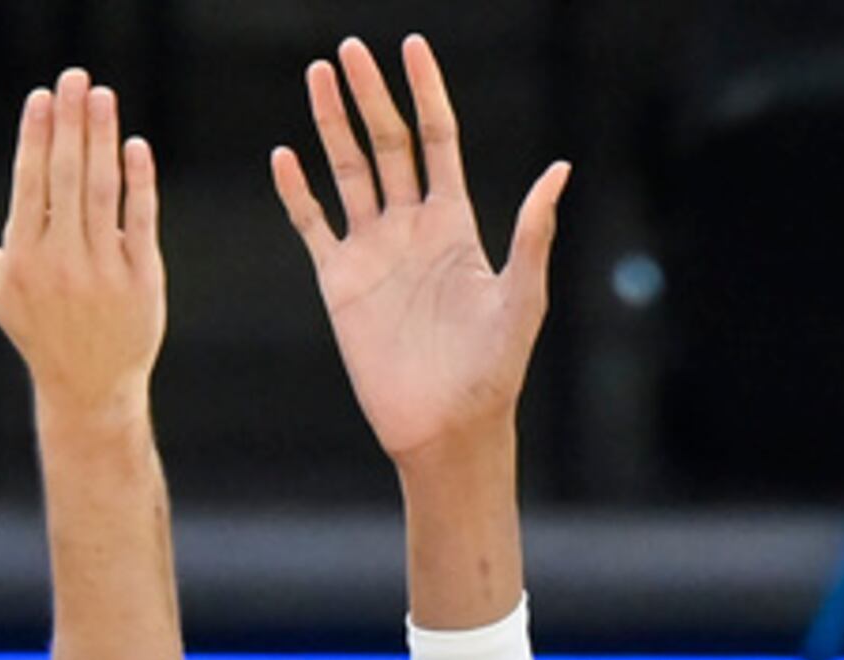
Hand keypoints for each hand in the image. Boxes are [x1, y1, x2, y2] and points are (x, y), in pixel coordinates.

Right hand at [0, 71, 164, 420]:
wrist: (88, 387)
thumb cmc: (33, 327)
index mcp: (22, 257)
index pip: (29, 183)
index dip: (36, 136)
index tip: (43, 96)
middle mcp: (61, 262)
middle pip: (65, 177)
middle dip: (70, 123)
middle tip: (75, 77)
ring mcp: (103, 271)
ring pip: (103, 192)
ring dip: (103, 138)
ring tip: (102, 96)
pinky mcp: (141, 280)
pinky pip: (140, 221)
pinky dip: (139, 182)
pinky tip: (135, 145)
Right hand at [274, 34, 569, 464]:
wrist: (446, 428)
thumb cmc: (494, 370)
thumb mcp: (521, 297)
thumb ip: (533, 232)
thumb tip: (559, 169)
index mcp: (456, 223)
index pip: (438, 139)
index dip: (426, 92)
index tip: (411, 47)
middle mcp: (413, 227)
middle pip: (388, 144)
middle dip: (370, 96)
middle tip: (348, 49)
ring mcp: (374, 252)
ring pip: (348, 172)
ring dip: (332, 125)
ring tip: (317, 76)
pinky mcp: (341, 282)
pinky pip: (314, 225)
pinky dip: (297, 192)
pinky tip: (284, 156)